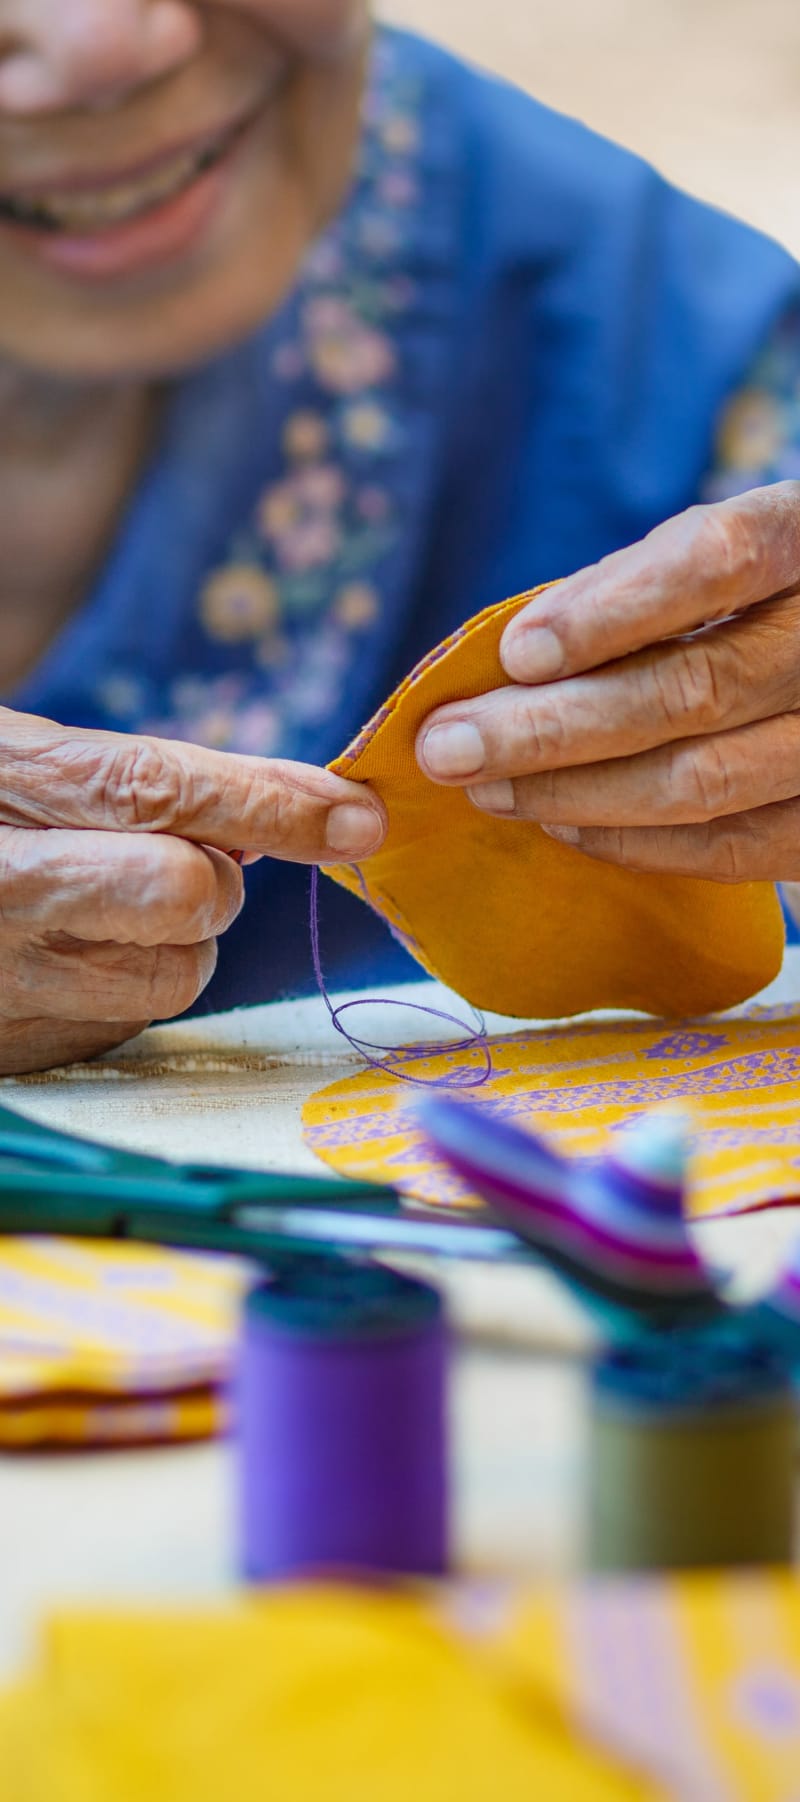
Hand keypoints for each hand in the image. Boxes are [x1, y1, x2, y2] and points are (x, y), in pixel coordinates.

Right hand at [0, 708, 384, 1074]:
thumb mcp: (9, 763)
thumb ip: (123, 783)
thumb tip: (270, 812)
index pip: (151, 791)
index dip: (267, 800)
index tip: (356, 814)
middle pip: (185, 894)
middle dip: (208, 875)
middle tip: (174, 860)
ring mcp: (3, 990)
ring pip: (177, 974)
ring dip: (177, 941)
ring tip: (103, 909)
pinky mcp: (19, 1054)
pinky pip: (130, 1024)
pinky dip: (126, 988)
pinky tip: (70, 959)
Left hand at [416, 481, 799, 883]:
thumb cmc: (762, 606)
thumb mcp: (725, 563)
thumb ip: (641, 587)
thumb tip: (516, 659)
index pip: (725, 557)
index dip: (616, 606)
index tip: (516, 652)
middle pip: (697, 688)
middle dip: (552, 725)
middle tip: (447, 746)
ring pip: (703, 780)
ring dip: (574, 791)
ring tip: (486, 787)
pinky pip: (730, 849)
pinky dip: (634, 841)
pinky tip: (562, 824)